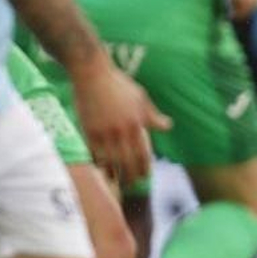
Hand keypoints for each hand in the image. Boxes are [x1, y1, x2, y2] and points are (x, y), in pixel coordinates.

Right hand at [71, 57, 170, 184]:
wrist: (92, 73)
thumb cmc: (118, 84)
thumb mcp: (141, 98)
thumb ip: (153, 116)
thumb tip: (168, 127)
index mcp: (136, 122)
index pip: (143, 153)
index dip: (144, 168)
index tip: (145, 176)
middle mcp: (120, 130)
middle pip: (127, 162)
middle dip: (130, 176)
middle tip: (132, 184)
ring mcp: (103, 132)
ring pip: (110, 162)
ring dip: (113, 174)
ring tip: (116, 180)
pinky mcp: (87, 130)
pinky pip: (93, 154)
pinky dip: (98, 163)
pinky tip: (101, 168)